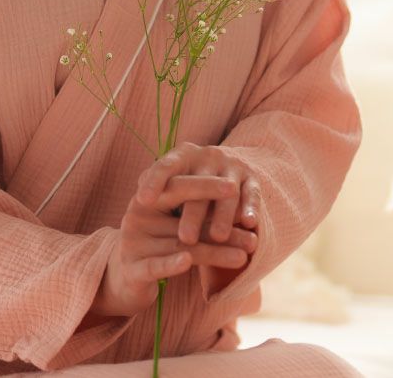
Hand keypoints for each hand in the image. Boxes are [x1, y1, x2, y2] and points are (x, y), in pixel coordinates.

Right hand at [92, 157, 257, 317]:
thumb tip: (241, 208)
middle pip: (183, 214)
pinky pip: (154, 266)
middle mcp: (138, 215)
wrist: (123, 279)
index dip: (206, 185)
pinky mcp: (132, 270)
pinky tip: (186, 262)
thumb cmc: (158, 247)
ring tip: (244, 255)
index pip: (178, 185)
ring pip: (181, 244)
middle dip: (216, 215)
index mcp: (148, 198)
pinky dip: (170, 264)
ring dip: (217, 251)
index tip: (234, 186)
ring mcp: (133, 242)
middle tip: (248, 221)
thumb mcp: (175, 227)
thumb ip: (197, 216)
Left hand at [136, 142, 260, 248]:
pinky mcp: (252, 177)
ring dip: (222, 215)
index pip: (165, 166)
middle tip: (184, 238)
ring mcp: (231, 165)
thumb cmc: (189, 179)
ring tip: (217, 237)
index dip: (154, 182)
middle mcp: (207, 156)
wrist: (227, 165)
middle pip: (197, 184)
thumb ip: (158, 185)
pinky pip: (252, 192)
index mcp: (183, 155)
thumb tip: (140, 198)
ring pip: (226, 192)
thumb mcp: (174, 177)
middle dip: (192, 213)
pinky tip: (249, 222)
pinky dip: (251, 207)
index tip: (142, 200)